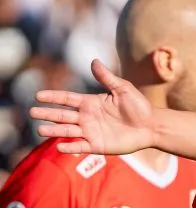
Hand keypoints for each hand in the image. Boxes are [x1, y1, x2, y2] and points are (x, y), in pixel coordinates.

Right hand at [30, 58, 156, 154]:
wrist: (152, 126)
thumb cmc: (139, 106)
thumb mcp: (123, 89)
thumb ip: (107, 78)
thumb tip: (93, 61)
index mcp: (91, 102)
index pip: (67, 99)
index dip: (53, 97)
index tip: (37, 95)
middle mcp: (87, 117)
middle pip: (62, 115)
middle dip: (47, 114)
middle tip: (32, 112)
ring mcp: (91, 132)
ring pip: (67, 131)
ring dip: (54, 130)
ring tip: (40, 130)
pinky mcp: (97, 145)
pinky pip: (80, 146)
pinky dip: (70, 147)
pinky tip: (59, 146)